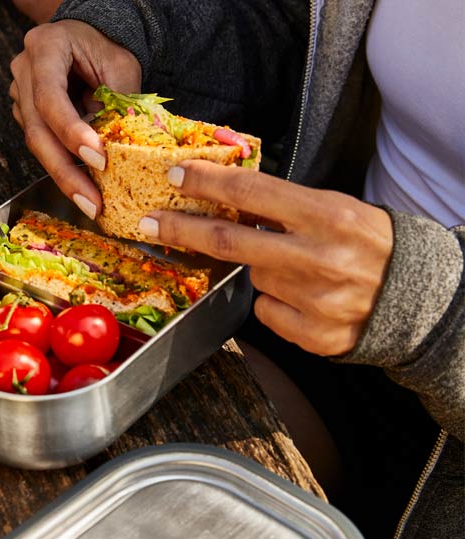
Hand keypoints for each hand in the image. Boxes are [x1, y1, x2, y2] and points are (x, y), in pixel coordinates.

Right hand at [9, 20, 140, 218]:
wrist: (89, 39)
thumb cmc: (105, 47)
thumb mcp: (121, 67)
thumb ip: (118, 104)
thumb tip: (118, 150)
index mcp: (45, 48)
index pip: (51, 98)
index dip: (72, 133)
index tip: (99, 160)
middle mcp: (24, 72)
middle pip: (38, 132)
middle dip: (66, 172)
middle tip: (91, 203)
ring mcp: (22, 96)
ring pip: (38, 145)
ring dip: (66, 177)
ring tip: (92, 203)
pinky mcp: (29, 117)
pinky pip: (45, 147)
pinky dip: (66, 168)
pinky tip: (85, 188)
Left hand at [139, 161, 392, 355]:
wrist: (417, 300)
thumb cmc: (370, 245)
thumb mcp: (337, 211)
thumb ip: (287, 208)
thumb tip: (228, 199)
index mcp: (327, 216)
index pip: (252, 194)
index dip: (207, 184)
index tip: (175, 176)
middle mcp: (317, 258)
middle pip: (229, 242)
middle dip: (181, 230)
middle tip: (149, 223)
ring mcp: (312, 300)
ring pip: (252, 279)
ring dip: (260, 270)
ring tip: (299, 269)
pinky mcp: (309, 335)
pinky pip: (266, 312)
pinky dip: (275, 302)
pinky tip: (305, 298)